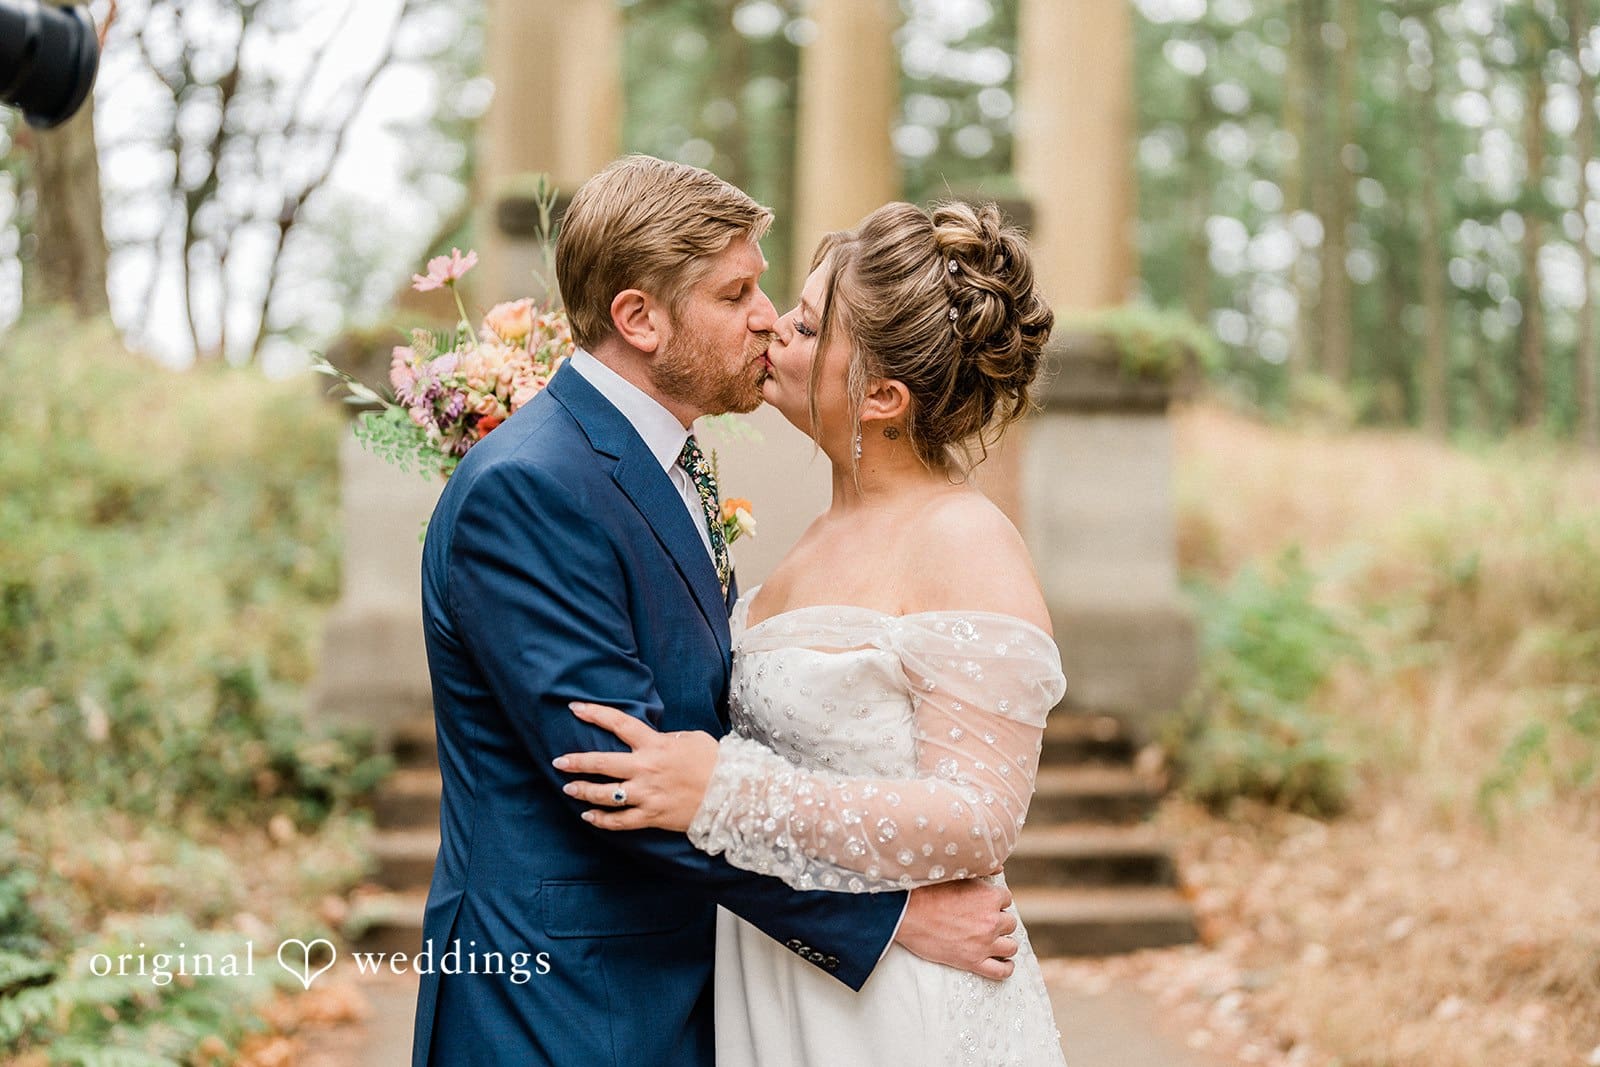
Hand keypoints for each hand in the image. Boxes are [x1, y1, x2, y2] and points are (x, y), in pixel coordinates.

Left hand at [552, 702, 719, 831]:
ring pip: (606, 794)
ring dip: (584, 791)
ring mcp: (648, 794)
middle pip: (602, 763)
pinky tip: (589, 816)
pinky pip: (621, 821)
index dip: (595, 714)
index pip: (619, 724)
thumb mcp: (691, 739)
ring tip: (569, 788)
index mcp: (655, 745)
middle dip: (577, 762)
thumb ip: (667, 739)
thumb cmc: (714, 762)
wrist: (733, 794)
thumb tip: (654, 740)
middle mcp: (646, 769)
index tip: (575, 709)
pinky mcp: (652, 816)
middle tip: (559, 762)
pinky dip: (602, 820)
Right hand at [893, 878, 1018, 980]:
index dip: (995, 901)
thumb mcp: (957, 874)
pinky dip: (1006, 968)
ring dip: (1003, 942)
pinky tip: (1005, 963)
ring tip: (994, 941)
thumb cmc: (927, 890)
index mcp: (989, 897)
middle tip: (983, 921)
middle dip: (998, 921)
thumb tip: (999, 868)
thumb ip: (982, 870)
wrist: (906, 913)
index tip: (984, 904)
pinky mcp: (973, 962)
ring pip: (1010, 946)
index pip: (1006, 899)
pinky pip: (1000, 971)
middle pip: (1009, 923)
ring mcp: (984, 943)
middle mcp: (992, 920)